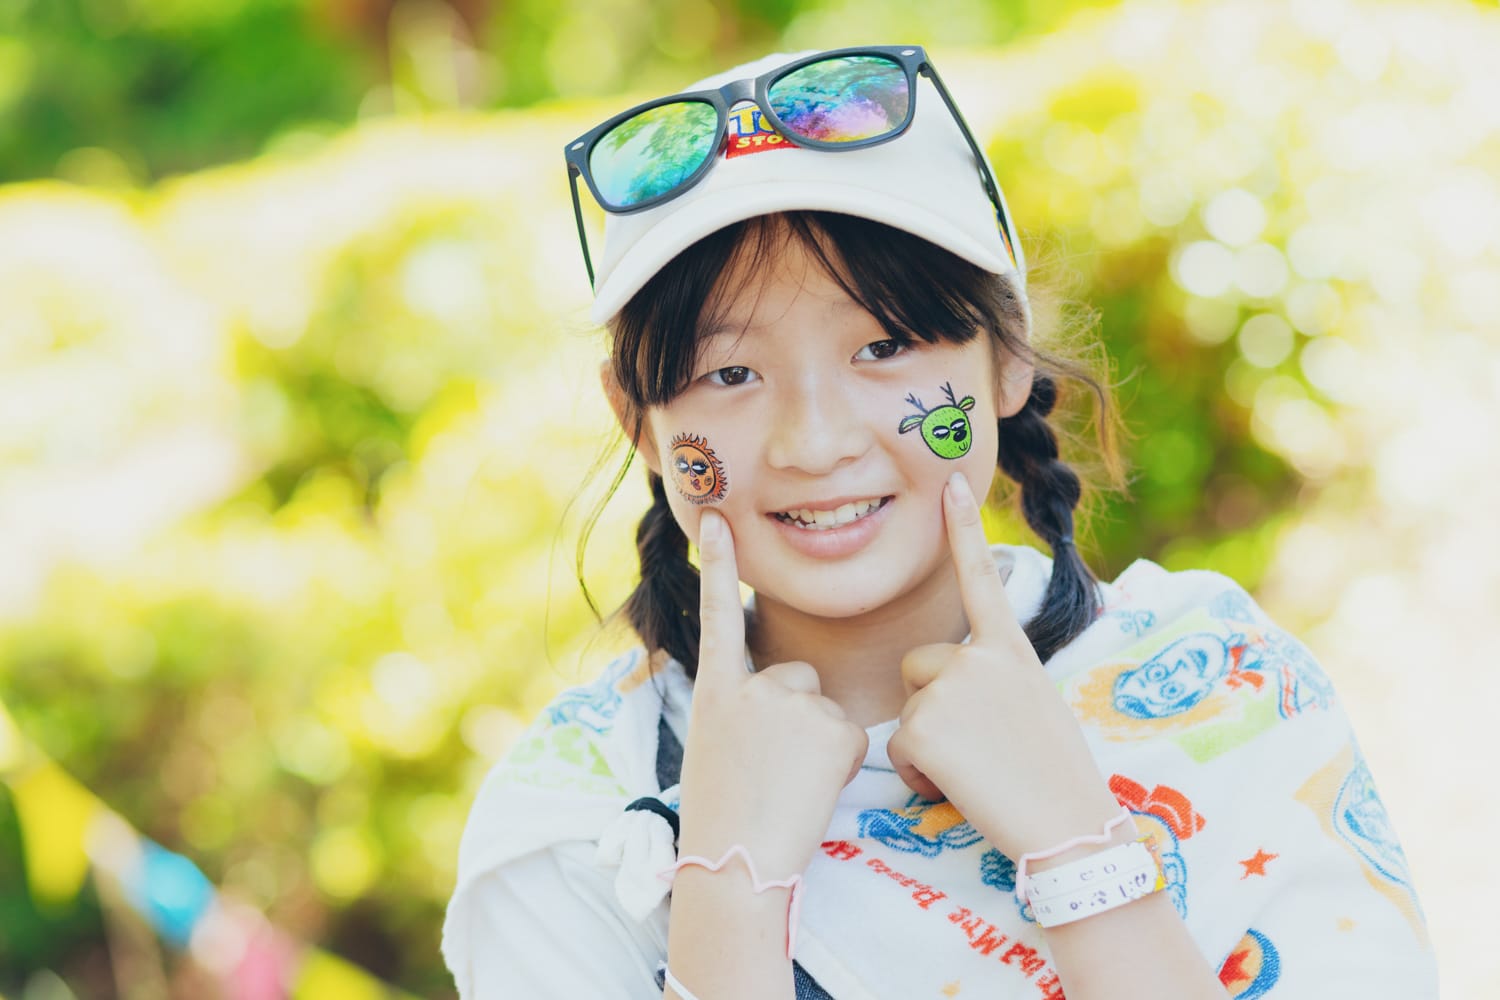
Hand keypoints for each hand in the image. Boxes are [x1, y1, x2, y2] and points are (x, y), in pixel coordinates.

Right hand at [675, 510, 869, 879]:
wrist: (735, 864)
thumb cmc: (723, 818)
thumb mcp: (713, 747)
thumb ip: (740, 711)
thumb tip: (777, 705)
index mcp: (713, 691)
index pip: (715, 613)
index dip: (716, 562)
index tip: (714, 514)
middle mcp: (751, 686)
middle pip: (798, 680)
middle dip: (799, 718)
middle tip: (775, 771)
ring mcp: (791, 704)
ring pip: (827, 710)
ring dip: (821, 744)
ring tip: (789, 785)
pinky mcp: (832, 728)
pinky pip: (852, 736)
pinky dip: (841, 763)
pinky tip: (812, 788)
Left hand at [885, 472, 1120, 859]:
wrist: (1068, 827)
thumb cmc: (1056, 779)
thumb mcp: (1032, 704)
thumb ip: (994, 678)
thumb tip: (957, 682)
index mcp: (1012, 648)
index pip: (982, 578)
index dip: (965, 529)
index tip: (950, 483)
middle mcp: (979, 655)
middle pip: (919, 666)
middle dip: (931, 707)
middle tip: (982, 750)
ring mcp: (950, 685)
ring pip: (907, 709)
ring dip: (927, 745)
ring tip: (978, 772)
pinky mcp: (923, 721)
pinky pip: (897, 748)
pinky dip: (919, 776)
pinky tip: (960, 788)